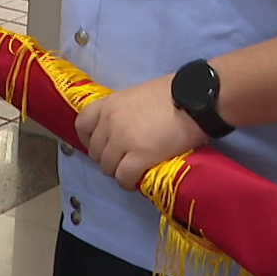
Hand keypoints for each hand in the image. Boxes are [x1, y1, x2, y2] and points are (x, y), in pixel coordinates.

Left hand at [73, 75, 208, 190]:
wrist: (195, 99)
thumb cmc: (172, 93)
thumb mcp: (137, 96)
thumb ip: (123, 112)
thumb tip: (124, 128)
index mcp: (108, 104)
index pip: (81, 125)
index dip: (88, 139)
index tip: (100, 146)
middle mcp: (109, 122)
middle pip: (95, 151)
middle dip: (107, 159)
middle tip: (123, 161)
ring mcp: (122, 140)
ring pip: (107, 167)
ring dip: (118, 172)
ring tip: (132, 172)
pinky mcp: (139, 157)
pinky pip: (124, 178)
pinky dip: (129, 183)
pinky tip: (138, 181)